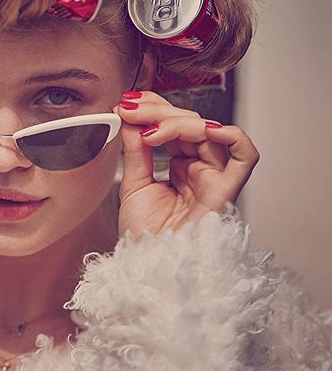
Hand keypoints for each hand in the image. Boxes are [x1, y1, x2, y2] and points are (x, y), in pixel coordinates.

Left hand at [113, 90, 259, 240]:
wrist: (147, 267)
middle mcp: (200, 169)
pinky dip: (230, 136)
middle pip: (190, 124)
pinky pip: (245, 156)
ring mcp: (214, 178)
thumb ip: (135, 150)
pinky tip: (201, 130)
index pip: (174, 126)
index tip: (125, 104)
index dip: (153, 110)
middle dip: (158, 111)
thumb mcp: (133, 184)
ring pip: (209, 132)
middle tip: (130, 109)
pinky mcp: (226, 191)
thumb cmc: (143, 235)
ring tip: (148, 129)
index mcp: (180, 167)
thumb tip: (130, 117)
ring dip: (177, 121)